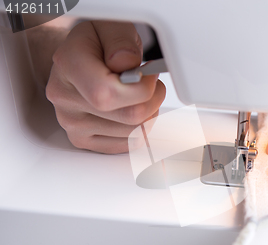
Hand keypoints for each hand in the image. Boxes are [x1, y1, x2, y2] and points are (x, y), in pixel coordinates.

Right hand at [46, 21, 165, 153]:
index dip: (141, 89)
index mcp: (67, 66)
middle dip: (152, 100)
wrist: (85, 56)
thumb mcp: (113, 27)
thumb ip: (121, 42)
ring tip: (140, 95)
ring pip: (132, 133)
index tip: (148, 75)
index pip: (107, 94)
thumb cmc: (100, 43)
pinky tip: (132, 110)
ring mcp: (72, 123)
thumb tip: (126, 64)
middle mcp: (64, 97)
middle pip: (128, 117)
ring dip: (148, 114)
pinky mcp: (83, 140)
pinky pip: (127, 145)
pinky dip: (139, 129)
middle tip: (151, 84)